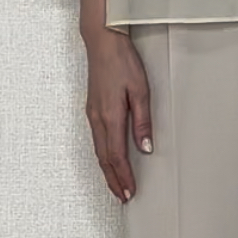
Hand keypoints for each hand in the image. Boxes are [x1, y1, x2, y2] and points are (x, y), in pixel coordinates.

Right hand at [82, 27, 152, 203]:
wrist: (102, 41)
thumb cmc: (122, 61)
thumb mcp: (141, 90)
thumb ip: (142, 121)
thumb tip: (145, 147)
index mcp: (110, 116)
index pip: (116, 156)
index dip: (123, 176)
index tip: (130, 192)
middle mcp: (97, 119)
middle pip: (104, 159)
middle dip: (113, 180)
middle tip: (123, 196)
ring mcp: (92, 114)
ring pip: (98, 151)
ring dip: (107, 171)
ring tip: (116, 185)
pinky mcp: (91, 110)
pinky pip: (96, 140)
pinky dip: (102, 156)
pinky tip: (108, 161)